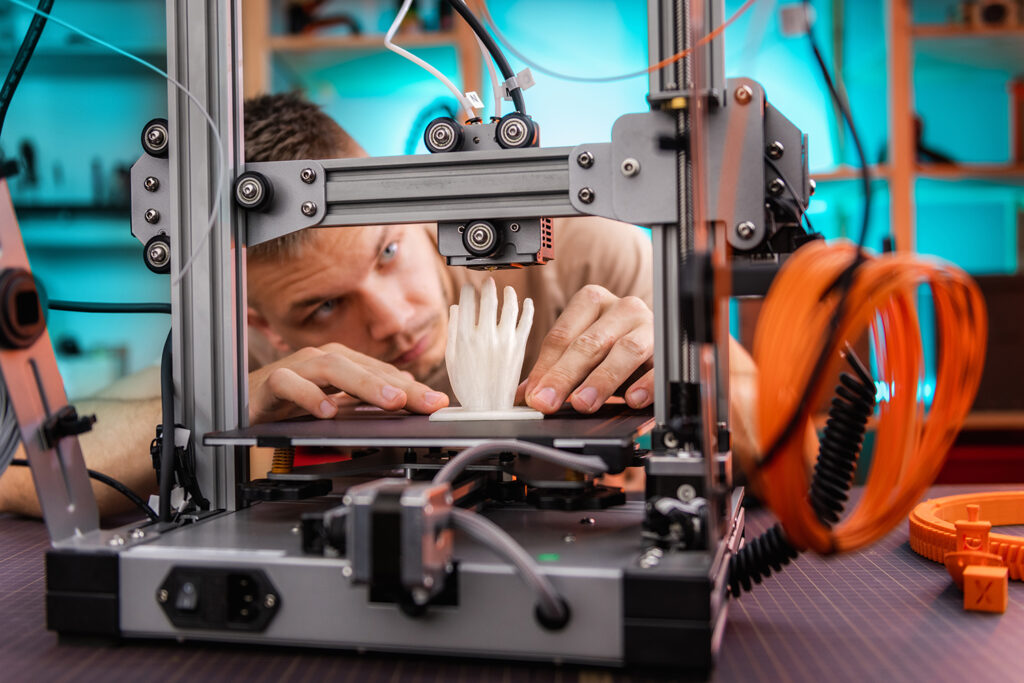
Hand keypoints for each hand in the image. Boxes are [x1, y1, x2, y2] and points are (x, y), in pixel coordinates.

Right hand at [249, 343, 447, 423]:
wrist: (240, 405)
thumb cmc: (288, 403)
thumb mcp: (335, 406)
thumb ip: (365, 402)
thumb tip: (405, 397)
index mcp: (340, 363)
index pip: (381, 373)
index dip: (412, 387)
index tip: (438, 403)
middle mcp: (320, 360)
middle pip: (364, 367)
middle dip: (399, 385)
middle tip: (426, 402)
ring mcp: (296, 368)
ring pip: (332, 368)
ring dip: (365, 384)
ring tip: (392, 402)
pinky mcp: (271, 383)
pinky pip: (290, 385)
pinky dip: (310, 396)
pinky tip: (328, 411)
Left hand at [520, 285, 652, 413]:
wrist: (655, 342)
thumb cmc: (611, 346)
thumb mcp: (580, 353)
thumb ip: (553, 369)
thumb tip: (525, 396)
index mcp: (592, 301)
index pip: (563, 335)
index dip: (545, 367)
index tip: (534, 395)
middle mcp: (622, 309)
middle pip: (590, 343)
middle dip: (565, 376)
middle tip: (548, 402)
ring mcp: (648, 327)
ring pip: (625, 351)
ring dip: (601, 380)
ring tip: (583, 404)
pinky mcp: (668, 349)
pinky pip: (658, 368)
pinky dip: (645, 385)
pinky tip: (631, 400)